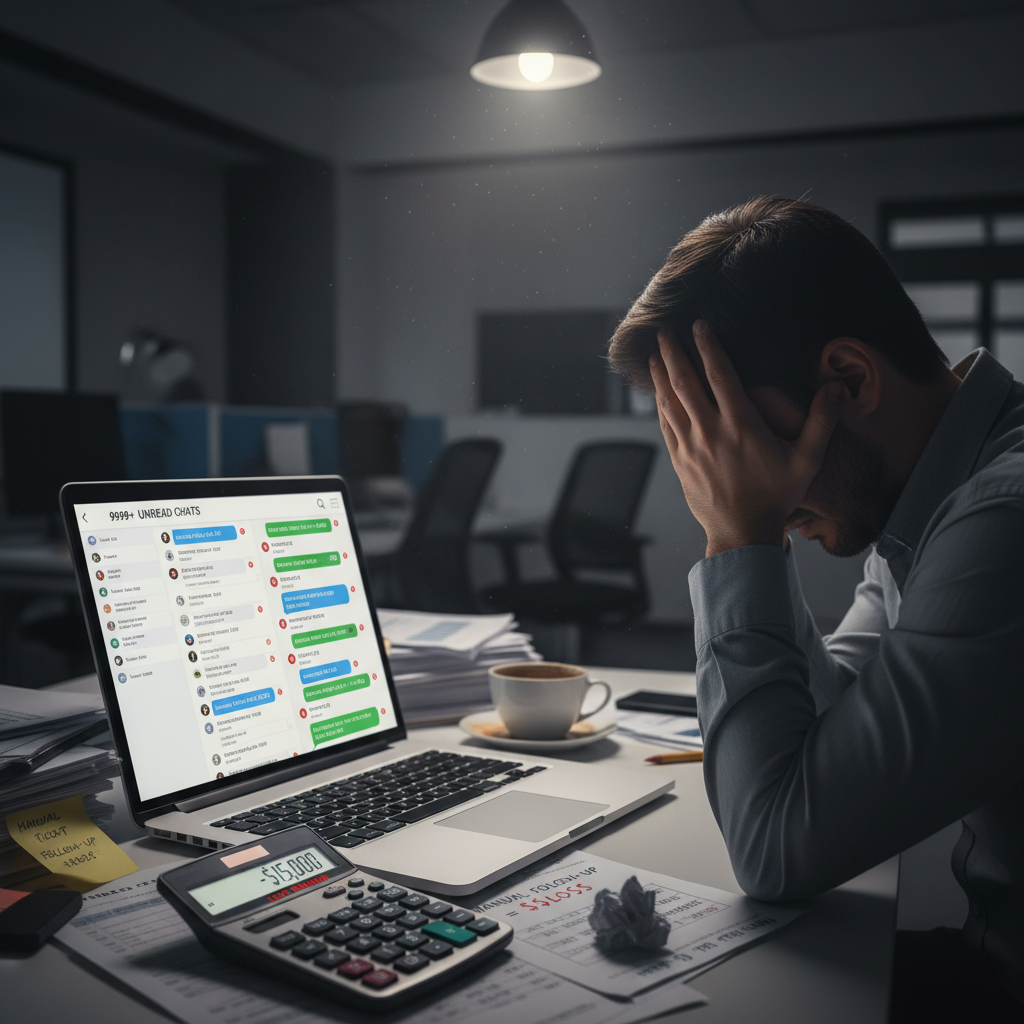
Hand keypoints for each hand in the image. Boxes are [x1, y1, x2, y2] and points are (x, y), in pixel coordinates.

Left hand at [650, 322, 841, 556]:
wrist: (743, 533)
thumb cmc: (776, 497)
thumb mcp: (807, 460)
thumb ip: (822, 421)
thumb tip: (836, 388)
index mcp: (741, 424)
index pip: (720, 374)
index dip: (708, 346)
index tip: (699, 326)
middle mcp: (711, 431)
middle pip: (686, 382)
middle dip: (674, 353)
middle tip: (664, 331)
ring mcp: (691, 446)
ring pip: (670, 401)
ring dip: (661, 375)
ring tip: (655, 354)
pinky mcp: (680, 461)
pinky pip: (665, 424)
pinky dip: (659, 404)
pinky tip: (657, 392)